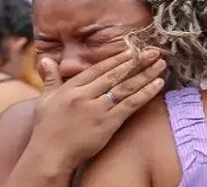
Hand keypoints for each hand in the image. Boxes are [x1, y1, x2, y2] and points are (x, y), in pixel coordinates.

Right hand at [28, 49, 166, 170]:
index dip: (117, 58)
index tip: (133, 50)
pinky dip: (145, 94)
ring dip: (146, 74)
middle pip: (116, 74)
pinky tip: (158, 84)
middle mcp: (85, 95)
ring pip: (126, 87)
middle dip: (137, 61)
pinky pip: (130, 105)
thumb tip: (46, 60)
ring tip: (161, 64)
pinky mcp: (107, 124)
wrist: (49, 156)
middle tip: (154, 51)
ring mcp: (98, 109)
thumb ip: (50, 79)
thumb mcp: (45, 100)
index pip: (98, 68)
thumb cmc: (46, 130)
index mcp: (72, 87)